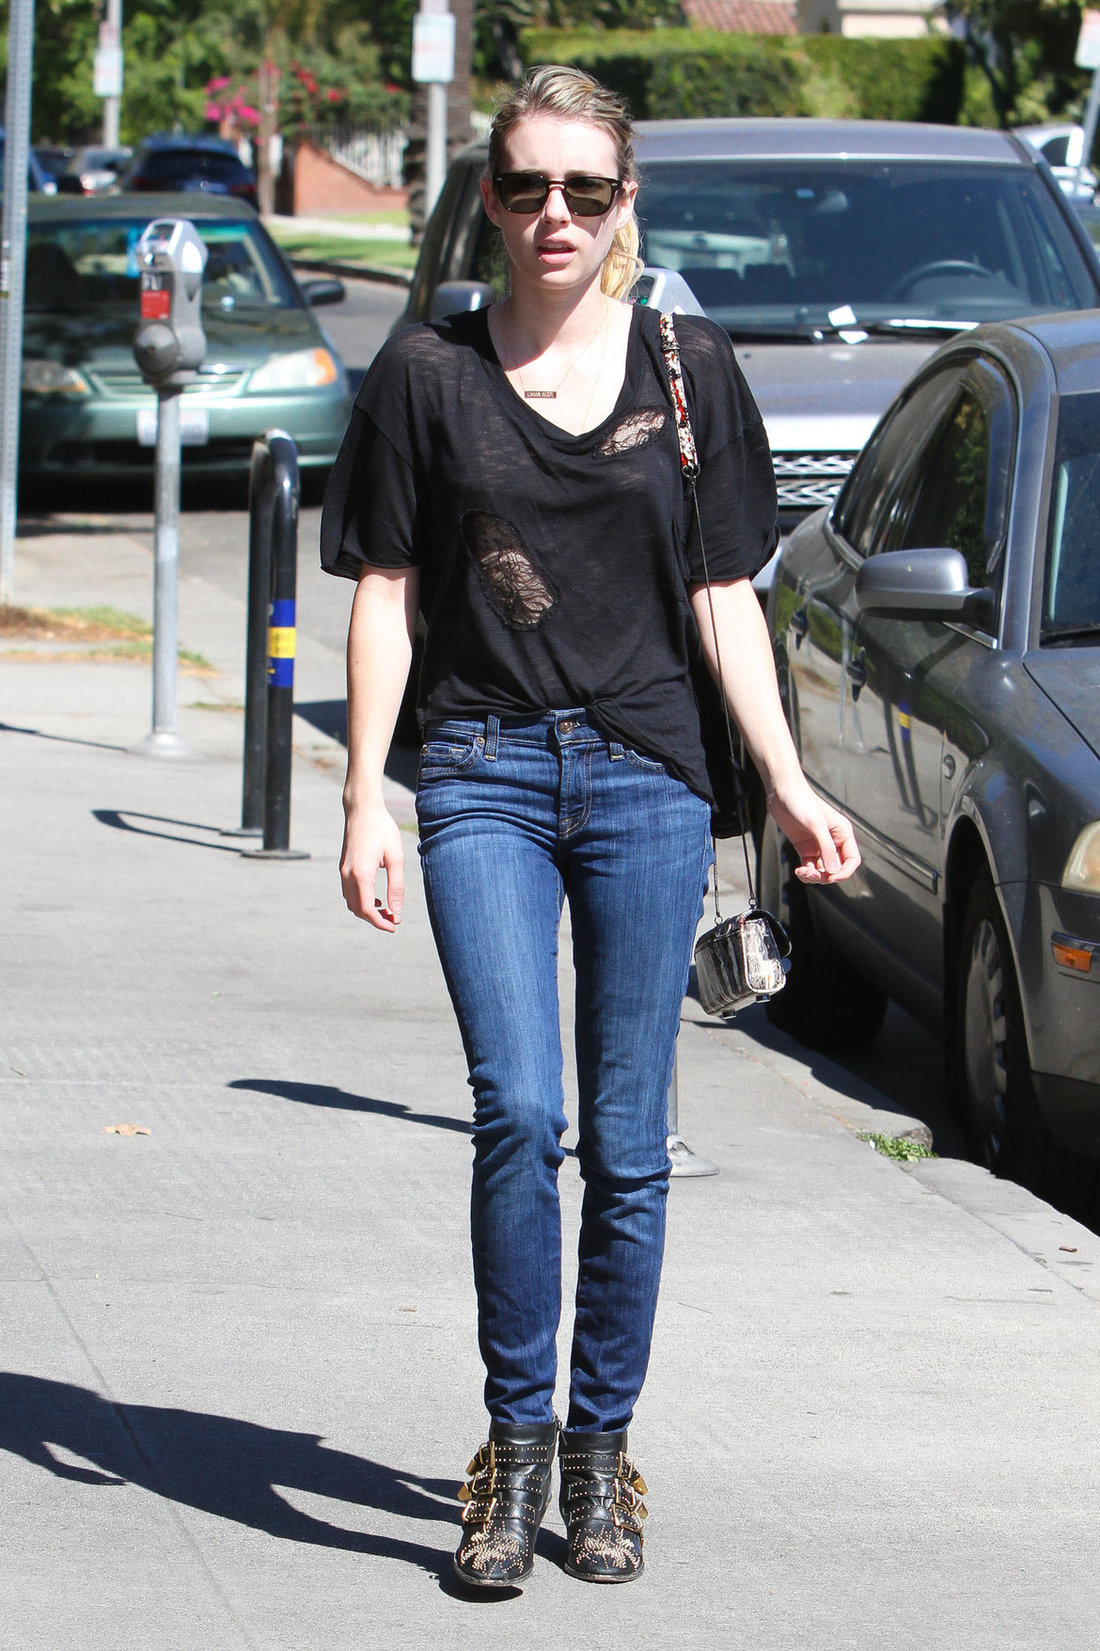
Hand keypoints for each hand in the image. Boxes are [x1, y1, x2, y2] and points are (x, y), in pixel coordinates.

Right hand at [340, 803, 404, 931]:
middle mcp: (348, 875)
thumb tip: (397, 909)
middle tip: (395, 919)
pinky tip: (377, 898)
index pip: (367, 909)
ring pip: (351, 902)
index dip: (380, 922)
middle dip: (375, 919)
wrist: (362, 809)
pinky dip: (361, 901)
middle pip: (357, 910)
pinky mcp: (343, 867)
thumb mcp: (395, 857)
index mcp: (361, 874)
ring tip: (388, 910)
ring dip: (367, 911)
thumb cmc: (382, 830)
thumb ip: (396, 885)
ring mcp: (343, 871)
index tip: (394, 926)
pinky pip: (349, 892)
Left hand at [766, 778, 859, 885]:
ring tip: (802, 872)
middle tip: (812, 874)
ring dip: (815, 876)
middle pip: (837, 868)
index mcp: (843, 833)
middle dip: (826, 876)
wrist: (782, 793)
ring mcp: (819, 845)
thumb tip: (834, 871)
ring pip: (823, 870)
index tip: (831, 877)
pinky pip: (810, 867)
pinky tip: (799, 870)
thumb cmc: (802, 803)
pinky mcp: (805, 847)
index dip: (844, 872)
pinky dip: (806, 873)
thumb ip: (827, 848)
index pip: (852, 860)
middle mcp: (833, 841)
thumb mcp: (817, 825)